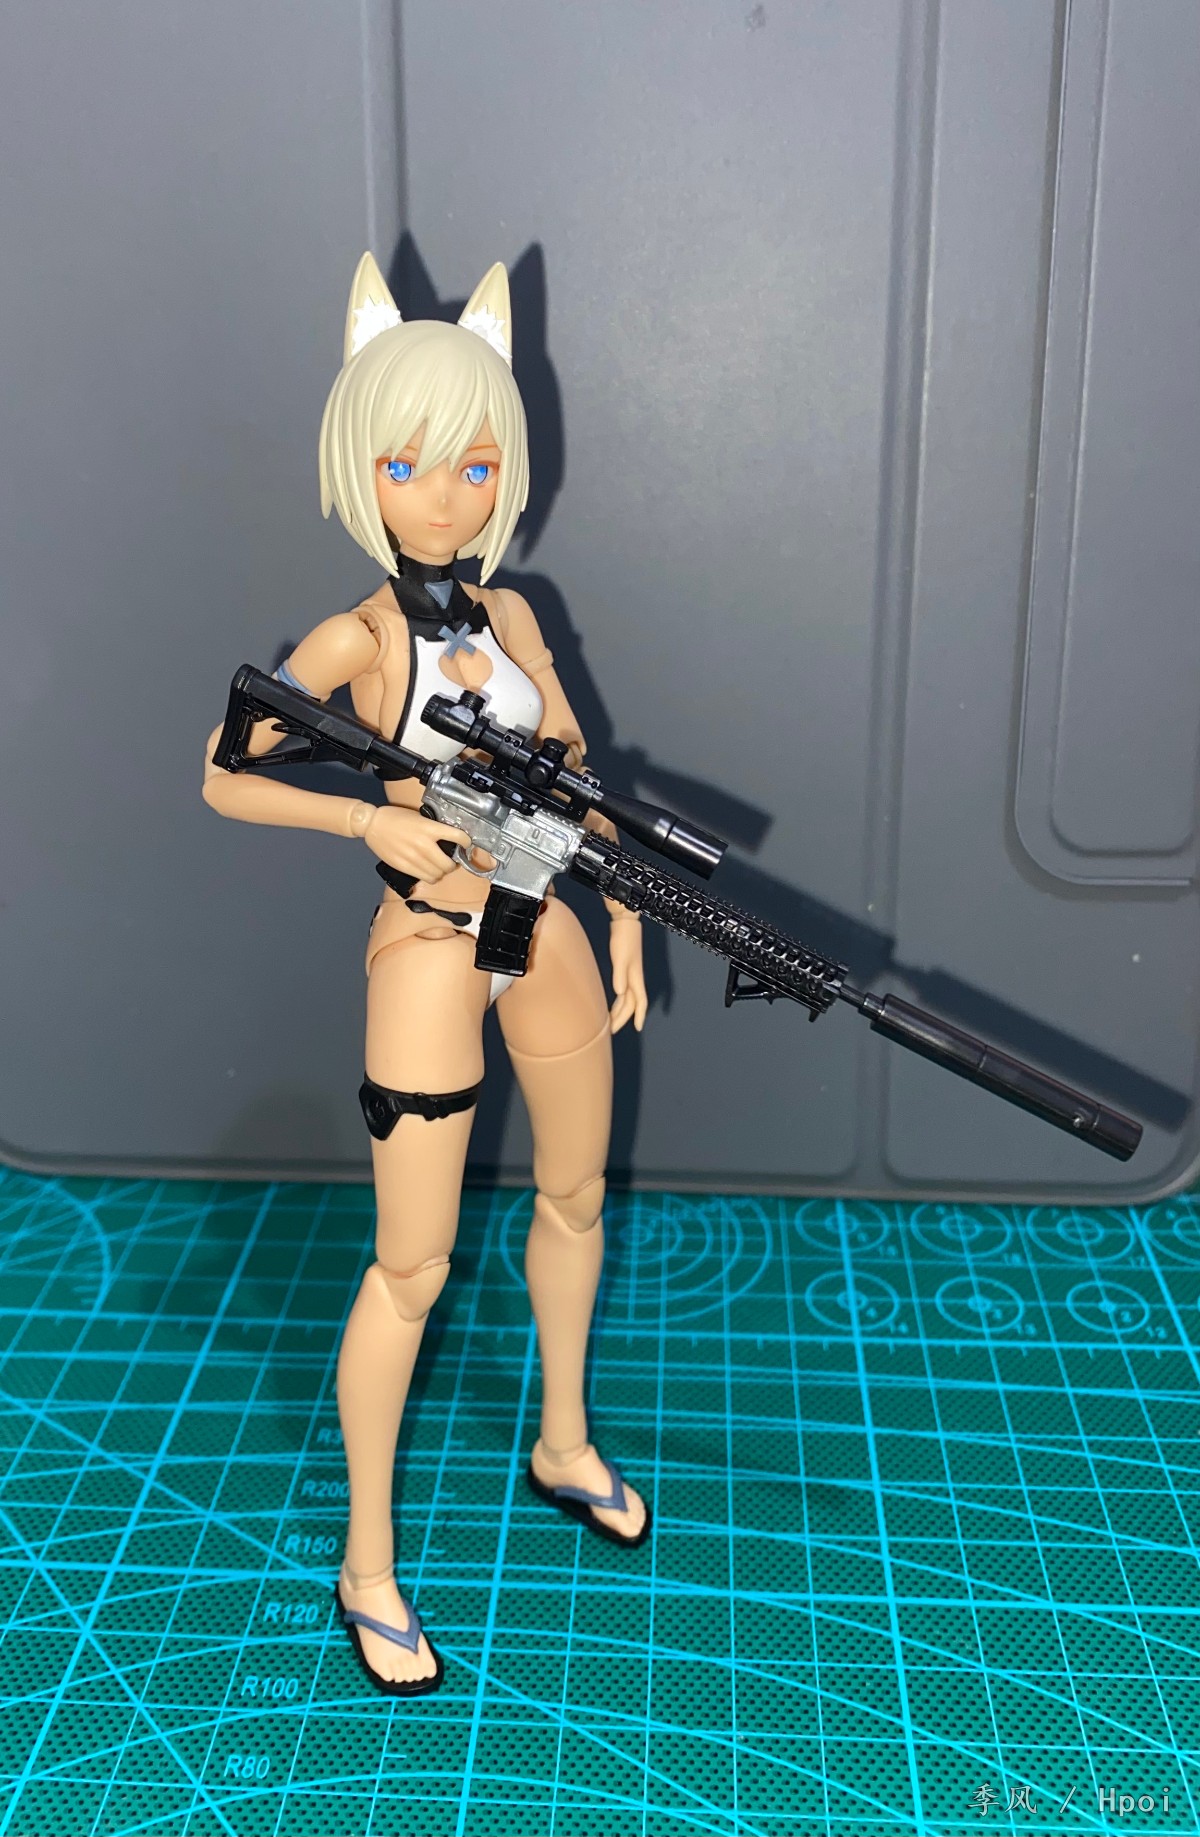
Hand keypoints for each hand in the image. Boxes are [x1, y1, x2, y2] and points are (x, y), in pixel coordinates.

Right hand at [362, 805, 468, 882]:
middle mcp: (424, 845)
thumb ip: (435, 829)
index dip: (466, 842)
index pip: (457, 837)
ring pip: (438, 874)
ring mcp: (414, 858)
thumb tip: (450, 839)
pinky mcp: (405, 867)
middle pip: (449, 864)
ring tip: (439, 866)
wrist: (373, 825)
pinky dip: (431, 877)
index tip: (466, 843)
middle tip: (451, 859)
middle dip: (453, 863)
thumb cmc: (396, 818)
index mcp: (429, 828)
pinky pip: (426, 878)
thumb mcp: (420, 818)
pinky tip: (429, 871)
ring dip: (442, 872)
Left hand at [608, 919, 647, 1033]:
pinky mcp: (624, 970)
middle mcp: (634, 979)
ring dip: (619, 1011)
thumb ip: (620, 975)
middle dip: (623, 1019)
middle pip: (631, 1004)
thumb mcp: (621, 958)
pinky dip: (618, 1001)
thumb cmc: (624, 940)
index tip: (638, 1028)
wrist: (624, 924)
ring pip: (626, 999)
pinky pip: (623, 991)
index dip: (640, 1015)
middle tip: (611, 1031)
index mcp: (636, 978)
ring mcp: (630, 975)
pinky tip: (612, 1005)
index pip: (640, 1002)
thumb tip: (620, 993)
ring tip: (609, 1023)